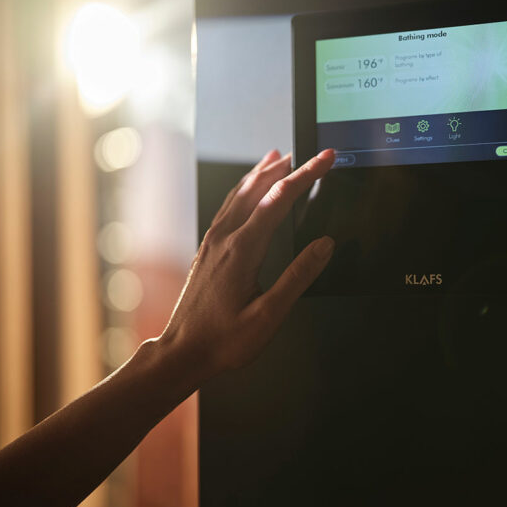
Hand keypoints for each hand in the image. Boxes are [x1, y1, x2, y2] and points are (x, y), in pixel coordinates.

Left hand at [155, 148, 335, 386]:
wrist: (181, 353)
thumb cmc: (223, 340)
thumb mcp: (269, 315)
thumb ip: (298, 277)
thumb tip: (324, 246)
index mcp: (242, 250)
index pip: (279, 201)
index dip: (306, 176)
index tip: (325, 159)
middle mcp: (224, 239)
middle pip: (258, 190)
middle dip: (288, 167)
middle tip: (311, 154)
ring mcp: (213, 243)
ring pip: (239, 195)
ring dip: (262, 173)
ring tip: (279, 156)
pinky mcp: (208, 250)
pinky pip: (229, 208)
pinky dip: (244, 190)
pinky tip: (248, 191)